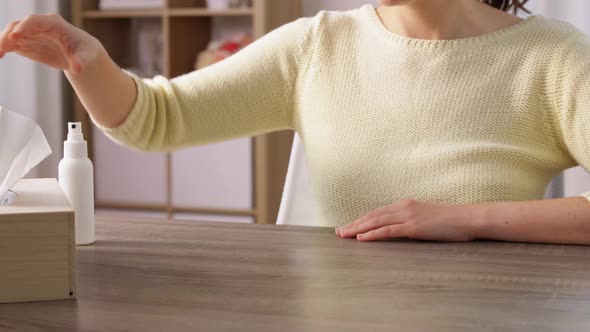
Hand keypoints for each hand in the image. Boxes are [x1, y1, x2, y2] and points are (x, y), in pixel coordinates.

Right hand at [0, 13, 102, 72]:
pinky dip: (3, 48)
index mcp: (53, 23)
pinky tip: (0, 56)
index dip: (24, 27)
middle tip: (0, 50)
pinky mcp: (26, 42)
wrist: (80, 54)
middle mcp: (39, 25)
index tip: (14, 37)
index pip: (34, 21)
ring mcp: (31, 33)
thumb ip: (80, 61)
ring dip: (2, 43)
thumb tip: (78, 69)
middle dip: (7, 36)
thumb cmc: (84, 51)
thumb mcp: (85, 56)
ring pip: (10, 33)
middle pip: (18, 26)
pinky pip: (11, 43)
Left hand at [336, 199, 478, 241]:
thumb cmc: (450, 220)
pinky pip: (388, 231)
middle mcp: (403, 207)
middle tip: (338, 232)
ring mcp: (407, 216)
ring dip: (357, 229)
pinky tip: (361, 239)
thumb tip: (400, 229)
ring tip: (344, 235)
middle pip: (372, 216)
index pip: (377, 212)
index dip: (361, 219)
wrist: (467, 218)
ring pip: (375, 222)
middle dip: (353, 224)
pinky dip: (372, 234)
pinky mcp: (413, 227)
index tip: (348, 226)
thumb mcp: (426, 216)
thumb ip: (411, 220)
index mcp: (405, 204)